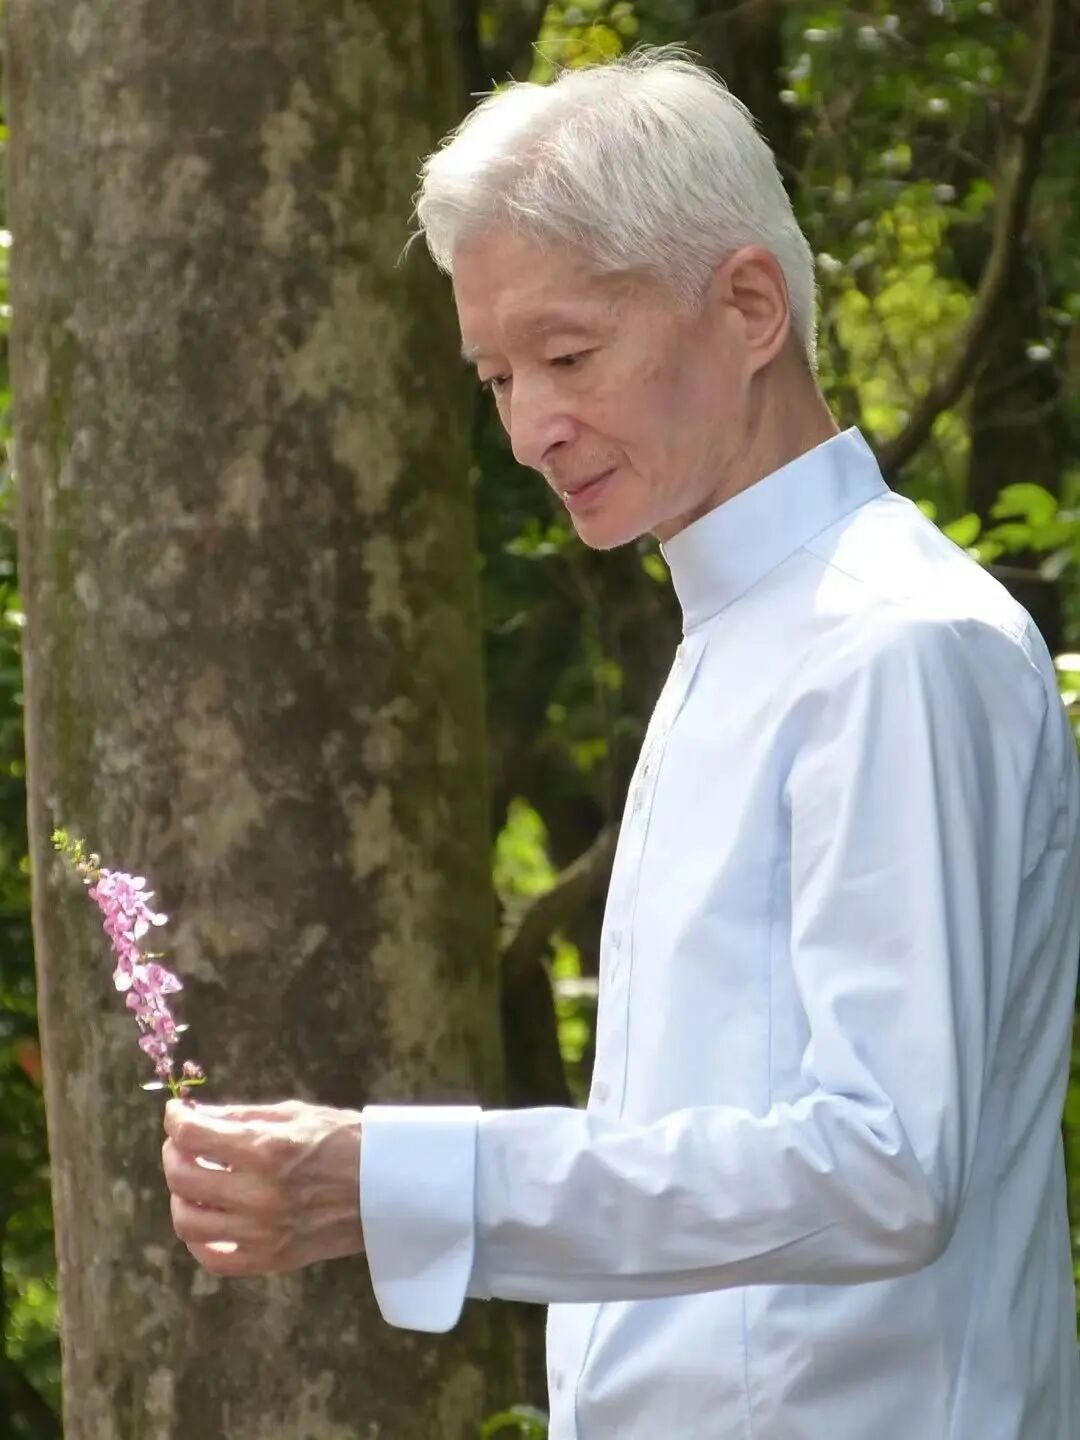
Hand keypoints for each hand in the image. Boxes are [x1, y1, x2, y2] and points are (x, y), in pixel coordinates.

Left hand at [162, 1098, 363, 1275]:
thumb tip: (196, 1117)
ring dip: (181, 1195)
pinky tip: (209, 1217)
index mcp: (266, 1149)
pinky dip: (200, 1238)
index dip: (176, 1120)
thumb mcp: (295, 1114)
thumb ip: (241, 1117)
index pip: (192, 1135)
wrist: (388, 1186)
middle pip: (182, 1176)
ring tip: (196, 1181)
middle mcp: (259, 1193)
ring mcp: (262, 1232)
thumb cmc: (344, 1140)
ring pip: (187, 1220)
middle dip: (174, 1153)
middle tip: (184, 1144)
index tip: (177, 1115)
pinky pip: (212, 1258)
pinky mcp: (270, 1260)